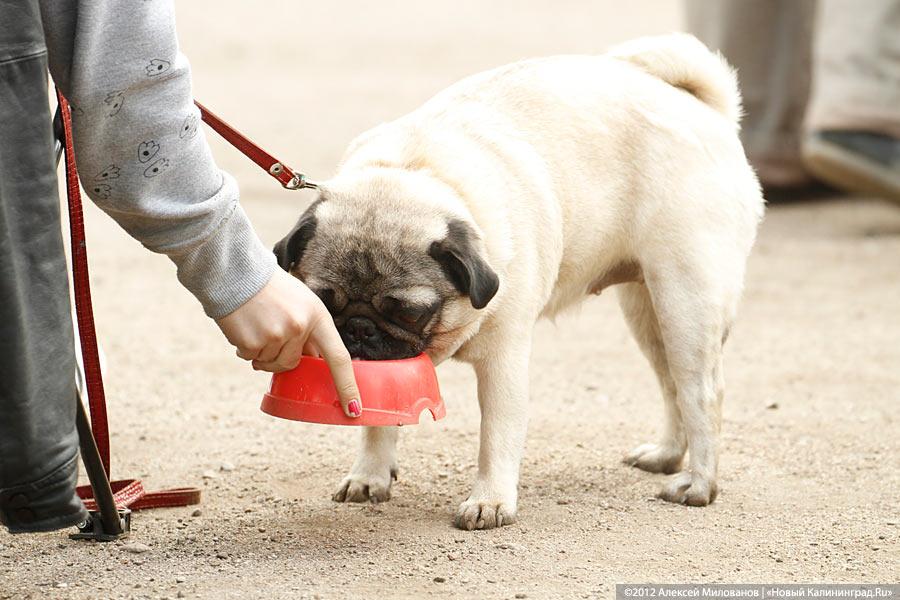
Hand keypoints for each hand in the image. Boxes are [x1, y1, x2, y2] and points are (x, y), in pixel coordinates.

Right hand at [215, 269, 361, 417]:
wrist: (235, 272)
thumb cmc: (271, 289)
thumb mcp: (301, 304)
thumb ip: (310, 332)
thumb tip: (315, 363)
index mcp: (318, 317)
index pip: (338, 358)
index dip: (347, 386)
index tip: (354, 410)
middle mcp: (301, 327)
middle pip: (293, 363)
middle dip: (280, 357)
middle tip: (269, 331)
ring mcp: (276, 336)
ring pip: (270, 364)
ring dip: (261, 351)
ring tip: (255, 323)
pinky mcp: (252, 342)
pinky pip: (250, 358)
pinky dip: (244, 348)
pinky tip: (243, 326)